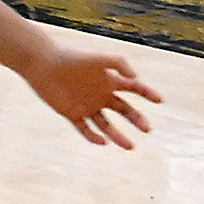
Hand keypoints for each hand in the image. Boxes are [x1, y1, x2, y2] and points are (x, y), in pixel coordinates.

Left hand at [20, 40, 163, 150]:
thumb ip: (119, 63)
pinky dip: (94, 137)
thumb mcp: (99, 57)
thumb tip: (136, 78)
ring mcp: (87, 105)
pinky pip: (85, 129)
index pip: (133, 87)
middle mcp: (101, 94)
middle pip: (124, 110)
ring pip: (106, 124)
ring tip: (130, 146)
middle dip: (137, 119)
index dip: (147, 93)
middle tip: (147, 129)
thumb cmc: (72, 57)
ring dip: (118, 135)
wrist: (44, 64)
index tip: (159, 100)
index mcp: (109, 79)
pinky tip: (103, 142)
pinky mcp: (72, 113)